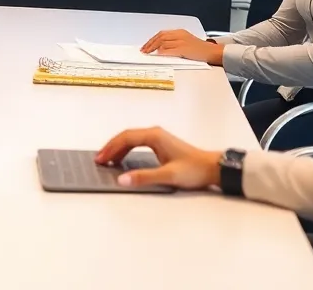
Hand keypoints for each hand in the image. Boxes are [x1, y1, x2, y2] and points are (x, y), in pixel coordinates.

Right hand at [96, 127, 223, 189]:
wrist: (213, 168)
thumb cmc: (194, 170)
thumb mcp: (167, 176)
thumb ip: (144, 177)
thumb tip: (122, 180)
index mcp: (154, 136)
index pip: (126, 138)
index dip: (111, 148)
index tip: (100, 159)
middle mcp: (155, 133)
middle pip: (126, 136)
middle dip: (111, 148)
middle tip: (99, 160)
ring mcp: (159, 138)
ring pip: (132, 139)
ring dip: (118, 148)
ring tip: (108, 160)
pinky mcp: (162, 144)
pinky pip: (138, 143)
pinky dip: (127, 150)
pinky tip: (123, 159)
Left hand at [140, 28, 223, 64]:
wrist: (212, 52)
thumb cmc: (200, 49)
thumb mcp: (186, 42)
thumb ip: (174, 43)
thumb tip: (160, 49)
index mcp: (180, 32)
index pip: (162, 34)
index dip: (152, 39)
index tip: (146, 45)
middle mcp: (180, 35)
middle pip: (160, 37)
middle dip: (150, 43)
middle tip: (144, 50)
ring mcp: (182, 41)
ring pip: (163, 42)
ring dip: (153, 48)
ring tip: (148, 53)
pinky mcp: (184, 49)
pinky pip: (170, 50)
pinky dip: (162, 52)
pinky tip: (157, 54)